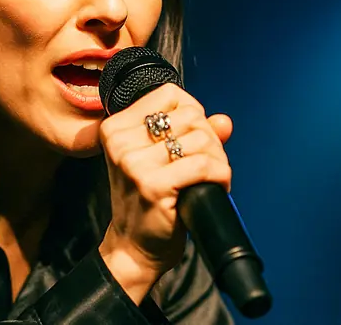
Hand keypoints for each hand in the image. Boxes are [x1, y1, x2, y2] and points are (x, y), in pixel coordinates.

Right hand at [97, 84, 232, 301]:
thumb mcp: (161, 160)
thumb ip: (192, 134)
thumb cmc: (147, 200)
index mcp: (116, 128)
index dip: (192, 111)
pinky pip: (203, 165)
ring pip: (201, 138)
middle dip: (209, 138)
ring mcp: (134, 163)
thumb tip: (224, 121)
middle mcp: (120, 141)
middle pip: (189, 115)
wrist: (133, 246)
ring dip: (217, 158)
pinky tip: (217, 185)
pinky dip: (220, 174)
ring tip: (211, 176)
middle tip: (206, 162)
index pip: (168, 94)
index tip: (194, 136)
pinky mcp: (153, 185)